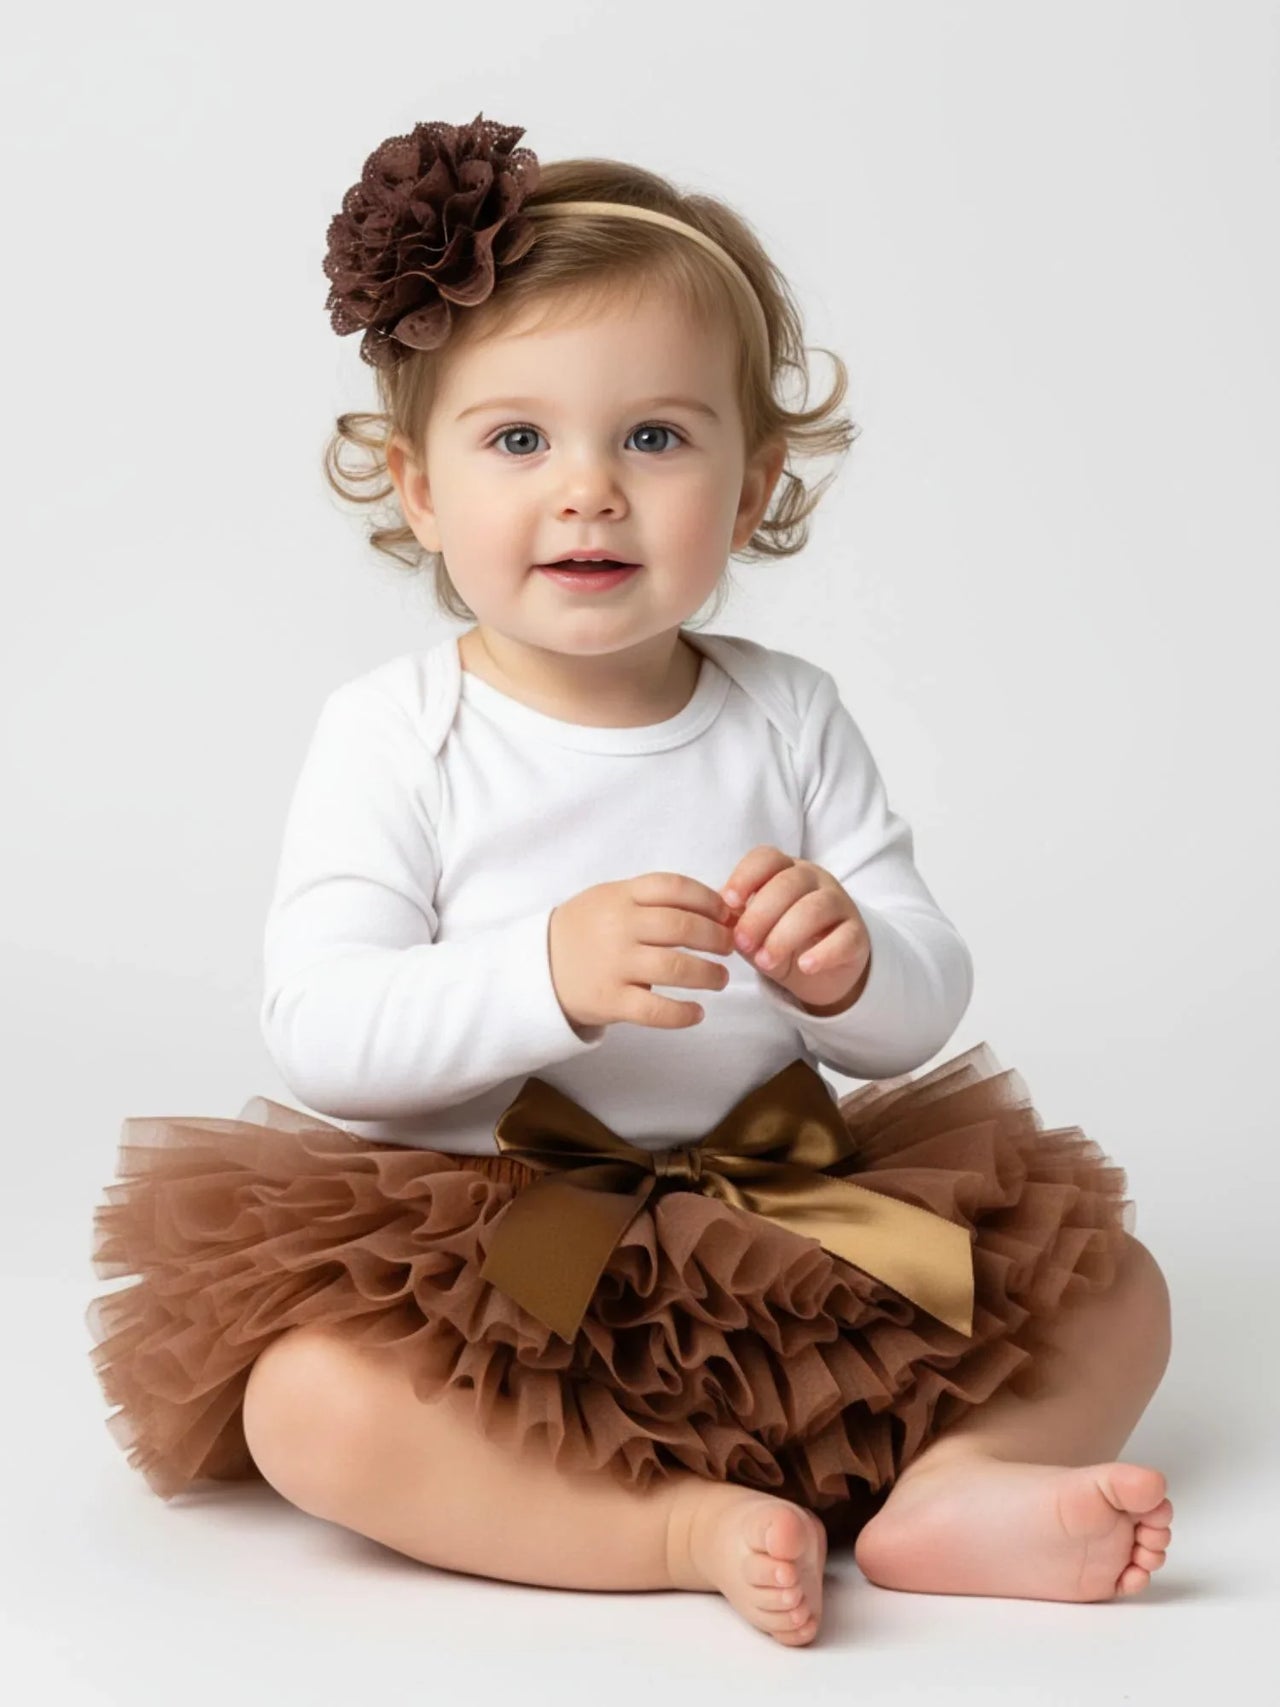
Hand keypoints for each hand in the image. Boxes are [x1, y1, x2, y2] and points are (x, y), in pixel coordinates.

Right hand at [549, 872, 736, 1032]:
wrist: (536, 968)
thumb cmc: (584, 931)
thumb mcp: (609, 899)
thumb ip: (651, 900)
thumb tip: (714, 908)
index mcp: (620, 896)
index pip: (674, 887)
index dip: (709, 899)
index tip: (726, 913)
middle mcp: (618, 927)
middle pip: (683, 927)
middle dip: (717, 937)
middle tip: (729, 947)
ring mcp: (614, 964)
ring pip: (676, 967)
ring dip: (708, 974)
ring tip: (720, 979)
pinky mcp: (610, 1000)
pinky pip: (655, 1010)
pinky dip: (683, 1013)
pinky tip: (697, 1013)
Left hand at [719, 847, 870, 1014]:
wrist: (822, 971)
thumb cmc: (781, 940)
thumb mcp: (755, 929)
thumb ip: (737, 920)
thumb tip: (716, 919)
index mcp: (785, 870)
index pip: (767, 858)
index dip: (746, 876)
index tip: (728, 902)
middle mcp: (815, 880)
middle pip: (789, 884)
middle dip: (760, 914)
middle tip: (742, 944)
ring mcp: (839, 904)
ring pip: (815, 908)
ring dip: (785, 935)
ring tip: (765, 962)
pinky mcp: (857, 934)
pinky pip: (844, 937)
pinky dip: (823, 952)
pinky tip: (804, 965)